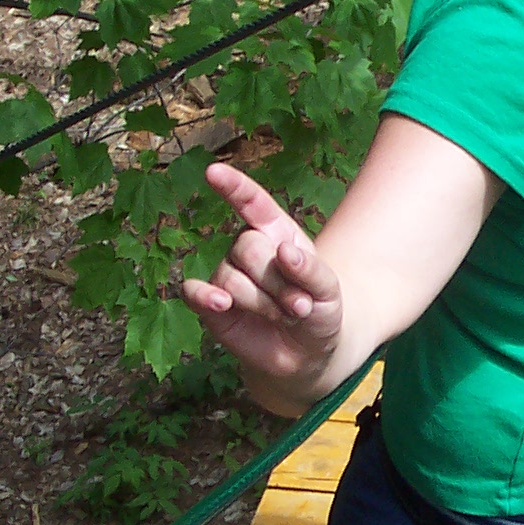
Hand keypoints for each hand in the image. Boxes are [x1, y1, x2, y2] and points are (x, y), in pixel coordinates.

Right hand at [181, 162, 343, 388]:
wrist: (309, 352)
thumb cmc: (320, 311)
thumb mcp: (329, 290)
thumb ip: (311, 270)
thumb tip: (284, 251)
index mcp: (276, 232)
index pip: (252, 203)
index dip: (233, 187)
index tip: (213, 172)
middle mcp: (246, 248)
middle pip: (248, 247)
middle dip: (278, 281)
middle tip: (298, 305)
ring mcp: (226, 274)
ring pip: (232, 277)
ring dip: (263, 303)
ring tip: (285, 316)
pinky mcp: (210, 304)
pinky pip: (194, 292)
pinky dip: (205, 296)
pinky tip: (221, 304)